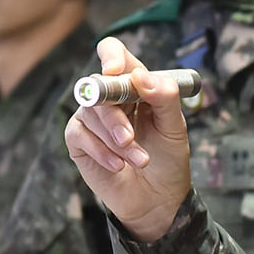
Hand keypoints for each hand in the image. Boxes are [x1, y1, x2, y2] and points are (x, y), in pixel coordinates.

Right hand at [64, 38, 193, 241]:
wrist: (158, 198)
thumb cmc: (167, 158)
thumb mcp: (175, 127)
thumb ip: (164, 97)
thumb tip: (141, 76)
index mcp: (134, 85)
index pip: (114, 54)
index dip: (110, 55)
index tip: (114, 71)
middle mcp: (110, 97)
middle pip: (99, 86)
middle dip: (116, 116)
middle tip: (130, 138)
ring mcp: (92, 118)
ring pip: (91, 113)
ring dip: (116, 141)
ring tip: (139, 160)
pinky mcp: (79, 140)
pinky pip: (80, 135)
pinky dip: (101, 152)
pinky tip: (118, 166)